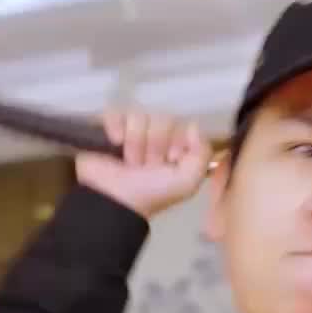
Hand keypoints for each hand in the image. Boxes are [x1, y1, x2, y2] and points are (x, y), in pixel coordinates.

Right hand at [76, 109, 212, 218]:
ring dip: (135, 141)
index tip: (171, 162)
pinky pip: (115, 111)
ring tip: (130, 162)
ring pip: (139, 115)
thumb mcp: (186, 182)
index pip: (183, 125)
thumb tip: (193, 125)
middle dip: (155, 145)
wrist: (114, 201)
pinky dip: (116, 125)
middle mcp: (155, 137)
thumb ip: (202, 155)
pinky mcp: (108, 127)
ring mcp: (131, 131)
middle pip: (162, 119)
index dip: (177, 143)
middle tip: (147, 166)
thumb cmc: (151, 194)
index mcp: (175, 147)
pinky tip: (116, 140)